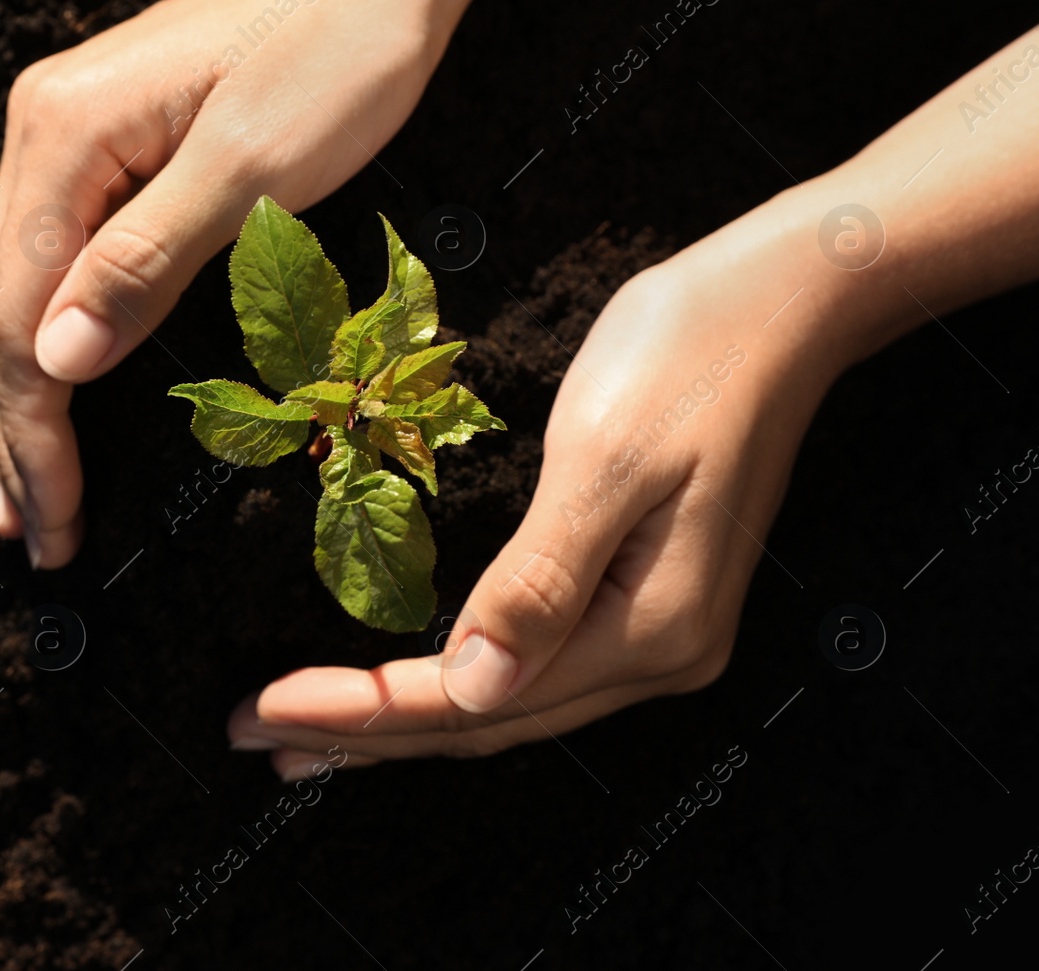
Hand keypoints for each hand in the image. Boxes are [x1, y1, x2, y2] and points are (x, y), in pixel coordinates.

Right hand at [0, 0, 526, 566]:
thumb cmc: (338, 51)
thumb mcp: (252, 168)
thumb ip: (145, 263)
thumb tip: (55, 364)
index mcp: (65, 135)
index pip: (16, 314)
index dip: (31, 431)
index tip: (55, 520)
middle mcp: (46, 134)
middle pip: (0, 308)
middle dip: (16, 432)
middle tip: (37, 535)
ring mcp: (71, 136)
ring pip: (21, 291)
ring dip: (26, 398)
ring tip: (27, 492)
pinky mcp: (110, 146)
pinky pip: (59, 261)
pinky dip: (57, 341)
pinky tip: (58, 386)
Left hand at [227, 214, 842, 777]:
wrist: (781, 301)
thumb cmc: (688, 357)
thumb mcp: (603, 461)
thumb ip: (538, 582)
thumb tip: (472, 689)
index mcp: (649, 628)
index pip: (474, 698)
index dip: (363, 710)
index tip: (263, 710)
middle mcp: (660, 653)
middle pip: (488, 720)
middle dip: (367, 732)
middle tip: (256, 736)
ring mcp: (660, 631)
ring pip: (508, 703)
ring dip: (407, 721)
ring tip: (313, 735)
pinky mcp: (649, 597)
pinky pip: (535, 665)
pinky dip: (460, 684)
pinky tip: (414, 686)